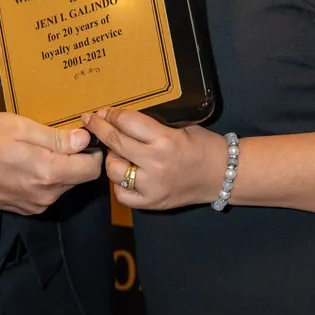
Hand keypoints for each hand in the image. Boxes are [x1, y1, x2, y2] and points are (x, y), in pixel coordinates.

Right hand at [0, 111, 101, 215]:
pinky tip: (29, 165)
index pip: (93, 169)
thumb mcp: (21, 127)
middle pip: (79, 178)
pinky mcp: (25, 209)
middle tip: (61, 138)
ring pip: (63, 186)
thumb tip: (85, 140)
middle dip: (76, 159)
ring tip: (41, 150)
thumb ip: (56, 138)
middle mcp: (46, 195)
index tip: (84, 136)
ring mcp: (35, 205)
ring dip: (60, 169)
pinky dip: (46, 180)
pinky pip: (47, 194)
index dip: (94, 151)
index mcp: (48, 173)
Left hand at [83, 107, 229, 211]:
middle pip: (115, 142)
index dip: (112, 114)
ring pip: (113, 170)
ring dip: (112, 158)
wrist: (223, 175)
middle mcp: (156, 163)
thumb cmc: (203, 146)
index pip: (126, 122)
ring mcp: (152, 185)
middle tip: (90, 120)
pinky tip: (126, 175)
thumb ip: (151, 125)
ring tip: (119, 153)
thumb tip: (118, 118)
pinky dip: (119, 183)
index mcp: (166, 139)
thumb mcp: (180, 127)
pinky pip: (121, 193)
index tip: (104, 112)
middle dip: (99, 128)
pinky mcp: (151, 202)